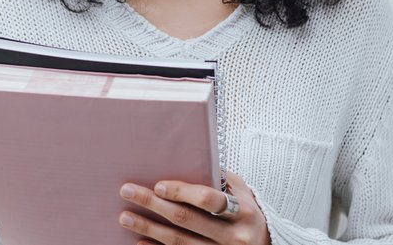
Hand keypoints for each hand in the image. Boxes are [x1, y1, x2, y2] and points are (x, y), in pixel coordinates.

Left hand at [118, 171, 269, 244]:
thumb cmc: (247, 211)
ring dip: (148, 228)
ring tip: (125, 217)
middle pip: (187, 219)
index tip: (158, 185)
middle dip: (153, 204)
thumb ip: (219, 177)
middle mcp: (234, 237)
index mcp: (243, 212)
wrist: (267, 244)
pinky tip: (140, 241)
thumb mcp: (242, 190)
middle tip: (127, 191)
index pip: (209, 200)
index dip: (182, 192)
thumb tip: (187, 157)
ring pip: (179, 242)